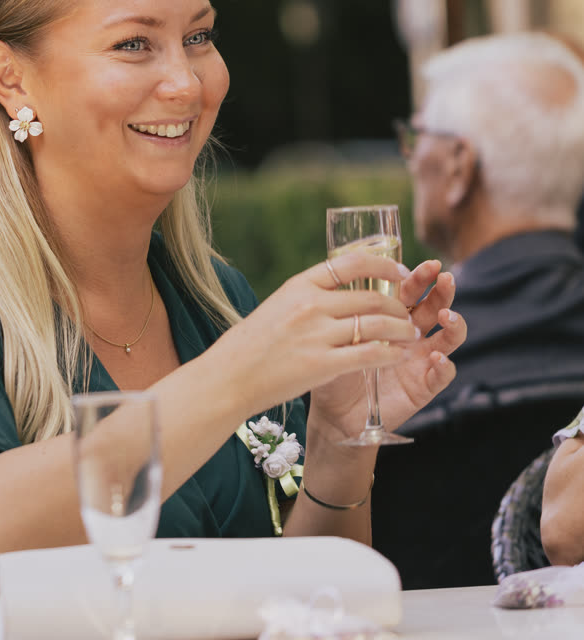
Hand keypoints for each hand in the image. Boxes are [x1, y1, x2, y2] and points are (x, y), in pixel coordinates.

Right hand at [222, 250, 418, 417]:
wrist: (229, 377)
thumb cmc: (251, 344)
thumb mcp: (278, 305)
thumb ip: (309, 297)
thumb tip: (341, 292)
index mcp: (299, 285)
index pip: (352, 263)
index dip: (384, 264)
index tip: (401, 271)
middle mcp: (311, 305)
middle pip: (372, 296)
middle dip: (398, 306)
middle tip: (409, 315)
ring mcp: (317, 334)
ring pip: (377, 324)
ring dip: (401, 329)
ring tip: (410, 335)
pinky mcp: (323, 364)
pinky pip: (370, 354)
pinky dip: (390, 354)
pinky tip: (397, 356)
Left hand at [307, 258, 464, 440]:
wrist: (334, 410)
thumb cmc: (335, 366)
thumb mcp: (340, 334)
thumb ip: (350, 311)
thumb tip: (347, 279)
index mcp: (393, 316)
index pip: (412, 291)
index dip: (420, 277)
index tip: (426, 266)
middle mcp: (413, 334)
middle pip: (436, 307)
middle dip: (443, 291)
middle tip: (445, 278)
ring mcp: (422, 359)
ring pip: (450, 337)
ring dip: (454, 324)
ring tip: (446, 317)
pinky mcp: (425, 385)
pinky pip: (443, 374)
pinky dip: (444, 365)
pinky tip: (437, 358)